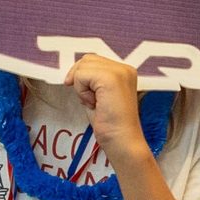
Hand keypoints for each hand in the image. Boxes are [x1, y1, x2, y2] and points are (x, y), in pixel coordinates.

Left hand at [64, 54, 149, 171]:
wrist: (121, 139)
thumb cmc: (109, 123)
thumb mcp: (98, 94)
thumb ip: (92, 79)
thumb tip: (74, 71)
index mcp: (125, 71)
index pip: (93, 60)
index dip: (82, 77)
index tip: (92, 97)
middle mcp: (125, 68)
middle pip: (86, 60)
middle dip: (81, 80)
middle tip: (93, 100)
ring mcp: (120, 72)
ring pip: (83, 67)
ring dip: (81, 87)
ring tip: (96, 102)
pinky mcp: (111, 78)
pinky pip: (81, 75)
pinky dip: (82, 91)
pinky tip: (95, 103)